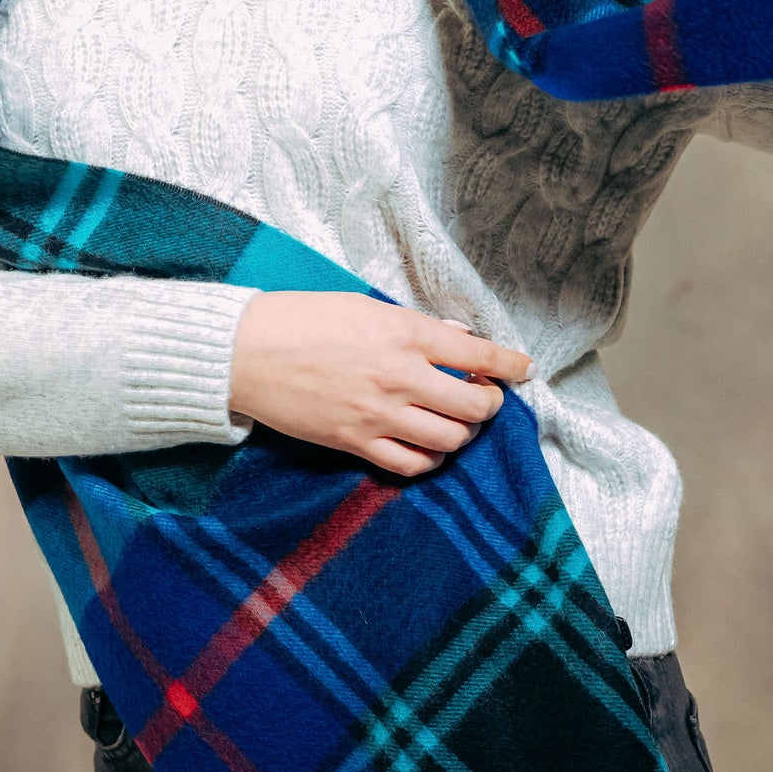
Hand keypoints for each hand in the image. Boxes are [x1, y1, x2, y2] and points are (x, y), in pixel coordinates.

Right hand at [229, 293, 535, 477]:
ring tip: (456, 421)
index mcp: (405, 334)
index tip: (524, 369)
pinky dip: (430, 459)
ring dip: (463, 432)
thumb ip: (416, 325)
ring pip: (450, 439)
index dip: (509, 364)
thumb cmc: (303, 319)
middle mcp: (399, 376)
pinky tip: (428, 446)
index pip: (477, 353)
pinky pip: (411, 464)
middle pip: (473, 405)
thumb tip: (456, 337)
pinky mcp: (356, 443)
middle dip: (490, 403)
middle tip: (485, 396)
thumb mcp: (366, 307)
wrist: (248, 351)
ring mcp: (379, 415)